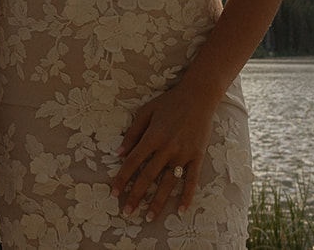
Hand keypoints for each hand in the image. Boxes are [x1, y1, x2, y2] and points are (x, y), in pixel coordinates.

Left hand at [110, 81, 217, 221]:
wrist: (199, 96)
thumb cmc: (169, 102)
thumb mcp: (146, 112)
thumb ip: (132, 133)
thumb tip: (117, 153)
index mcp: (153, 136)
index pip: (133, 162)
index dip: (122, 179)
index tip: (114, 193)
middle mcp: (167, 148)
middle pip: (148, 177)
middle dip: (136, 196)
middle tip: (127, 212)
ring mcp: (184, 154)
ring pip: (168, 183)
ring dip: (158, 202)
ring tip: (149, 217)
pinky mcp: (197, 156)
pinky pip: (192, 180)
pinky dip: (187, 196)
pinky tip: (181, 210)